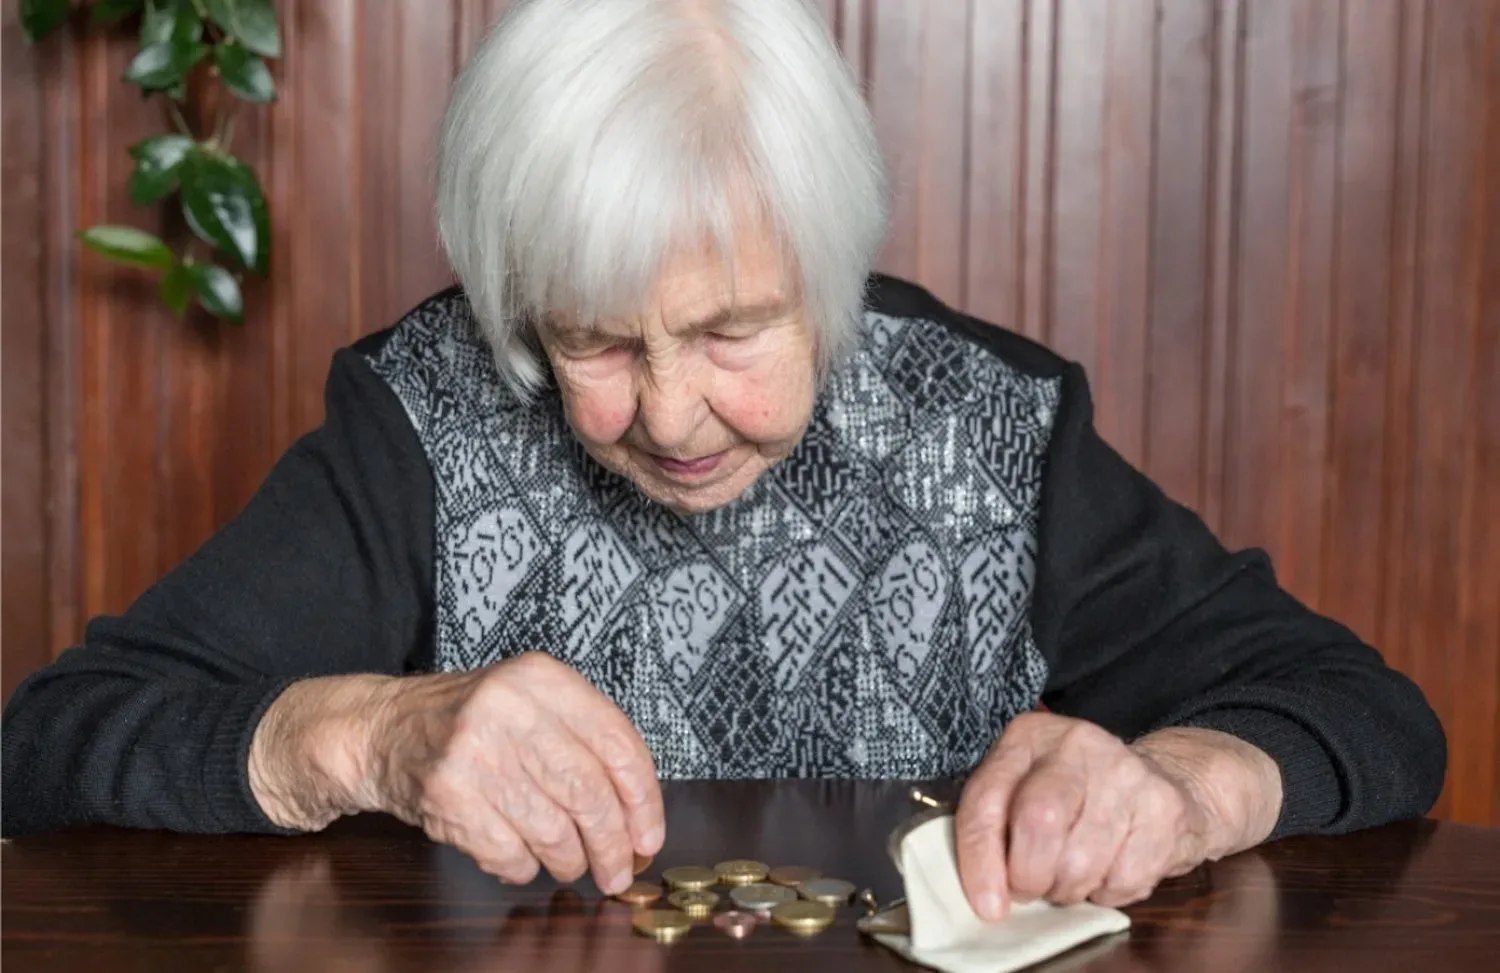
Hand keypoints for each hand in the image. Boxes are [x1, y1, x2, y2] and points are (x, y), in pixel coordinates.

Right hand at [372, 652, 663, 894]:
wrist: (383, 729)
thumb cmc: (471, 722)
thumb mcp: (530, 702)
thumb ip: (583, 741)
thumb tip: (638, 817)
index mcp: (541, 678)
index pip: (617, 743)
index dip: (643, 799)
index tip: (650, 835)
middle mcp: (510, 708)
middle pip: (589, 792)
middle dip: (612, 844)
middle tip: (618, 871)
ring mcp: (475, 752)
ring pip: (554, 830)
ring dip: (569, 861)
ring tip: (567, 863)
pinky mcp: (447, 795)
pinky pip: (510, 854)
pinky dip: (524, 868)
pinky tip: (520, 857)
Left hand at [953, 713, 1280, 919]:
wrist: (1165, 777)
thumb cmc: (1078, 795)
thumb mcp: (1025, 788)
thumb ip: (995, 826)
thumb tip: (985, 895)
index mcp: (1028, 737)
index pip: (986, 801)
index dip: (980, 861)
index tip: (987, 904)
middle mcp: (1076, 743)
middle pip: (1038, 823)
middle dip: (1029, 876)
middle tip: (1032, 889)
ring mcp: (1125, 771)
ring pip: (1080, 861)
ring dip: (1069, 890)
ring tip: (1072, 877)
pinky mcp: (1163, 806)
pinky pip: (1123, 878)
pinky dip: (1108, 892)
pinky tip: (1110, 869)